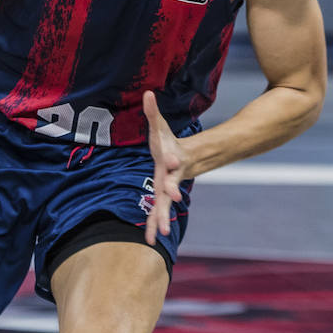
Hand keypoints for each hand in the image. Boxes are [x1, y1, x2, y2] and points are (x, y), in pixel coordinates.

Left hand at [142, 91, 192, 243]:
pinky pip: (157, 213)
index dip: (172, 161)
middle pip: (171, 185)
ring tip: (163, 234)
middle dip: (171, 192)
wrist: (185, 160)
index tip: (173, 162)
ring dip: (163, 218)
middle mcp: (171, 176)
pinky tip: (152, 241)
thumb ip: (153, 112)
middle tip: (173, 200)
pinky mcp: (161, 198)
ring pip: (164, 205)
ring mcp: (167, 189)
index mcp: (170, 158)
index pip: (171, 159)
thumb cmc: (168, 143)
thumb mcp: (160, 127)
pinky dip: (154, 226)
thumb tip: (147, 91)